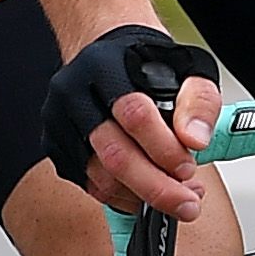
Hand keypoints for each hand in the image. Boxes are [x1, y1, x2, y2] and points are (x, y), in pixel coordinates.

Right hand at [40, 26, 221, 218]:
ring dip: (141, 196)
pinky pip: (88, 184)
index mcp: (105, 65)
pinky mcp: (55, 145)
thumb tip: (195, 140)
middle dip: (155, 187)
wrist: (107, 53)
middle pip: (113, 153)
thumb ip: (199, 102)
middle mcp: (74, 91)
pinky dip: (122, 197)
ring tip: (175, 196)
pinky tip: (146, 191)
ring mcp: (59, 120)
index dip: (165, 148)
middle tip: (187, 203)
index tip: (188, 168)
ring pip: (99, 176)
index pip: (133, 113)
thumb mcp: (188, 68)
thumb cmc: (147, 63)